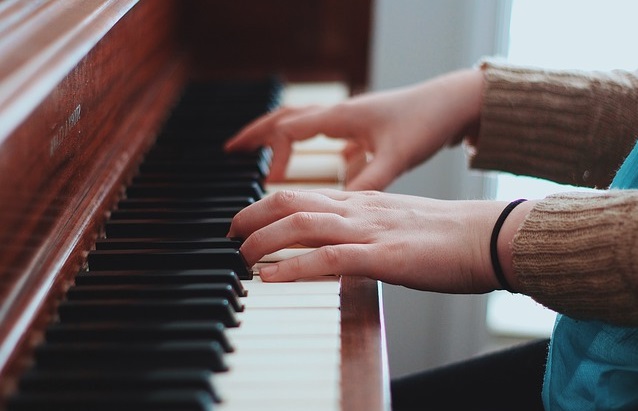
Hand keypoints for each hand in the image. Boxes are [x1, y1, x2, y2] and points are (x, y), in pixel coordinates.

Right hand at [224, 69, 483, 190]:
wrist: (455, 102)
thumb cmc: (427, 123)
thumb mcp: (396, 158)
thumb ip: (367, 184)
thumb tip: (339, 211)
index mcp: (341, 117)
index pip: (289, 129)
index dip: (271, 155)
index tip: (265, 183)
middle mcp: (340, 114)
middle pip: (286, 118)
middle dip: (256, 133)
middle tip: (231, 149)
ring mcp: (351, 120)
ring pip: (303, 124)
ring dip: (279, 138)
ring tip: (261, 156)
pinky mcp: (363, 128)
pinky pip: (326, 134)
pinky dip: (311, 147)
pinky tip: (318, 166)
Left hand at [228, 188, 510, 292]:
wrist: (489, 236)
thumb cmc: (448, 235)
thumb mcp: (397, 225)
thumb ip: (366, 229)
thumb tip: (339, 246)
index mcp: (363, 201)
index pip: (303, 194)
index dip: (266, 205)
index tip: (247, 221)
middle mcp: (360, 210)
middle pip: (291, 200)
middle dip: (252, 214)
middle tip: (230, 233)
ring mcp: (370, 231)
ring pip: (302, 224)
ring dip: (263, 239)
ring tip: (240, 254)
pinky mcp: (385, 257)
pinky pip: (329, 258)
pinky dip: (293, 267)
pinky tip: (269, 276)